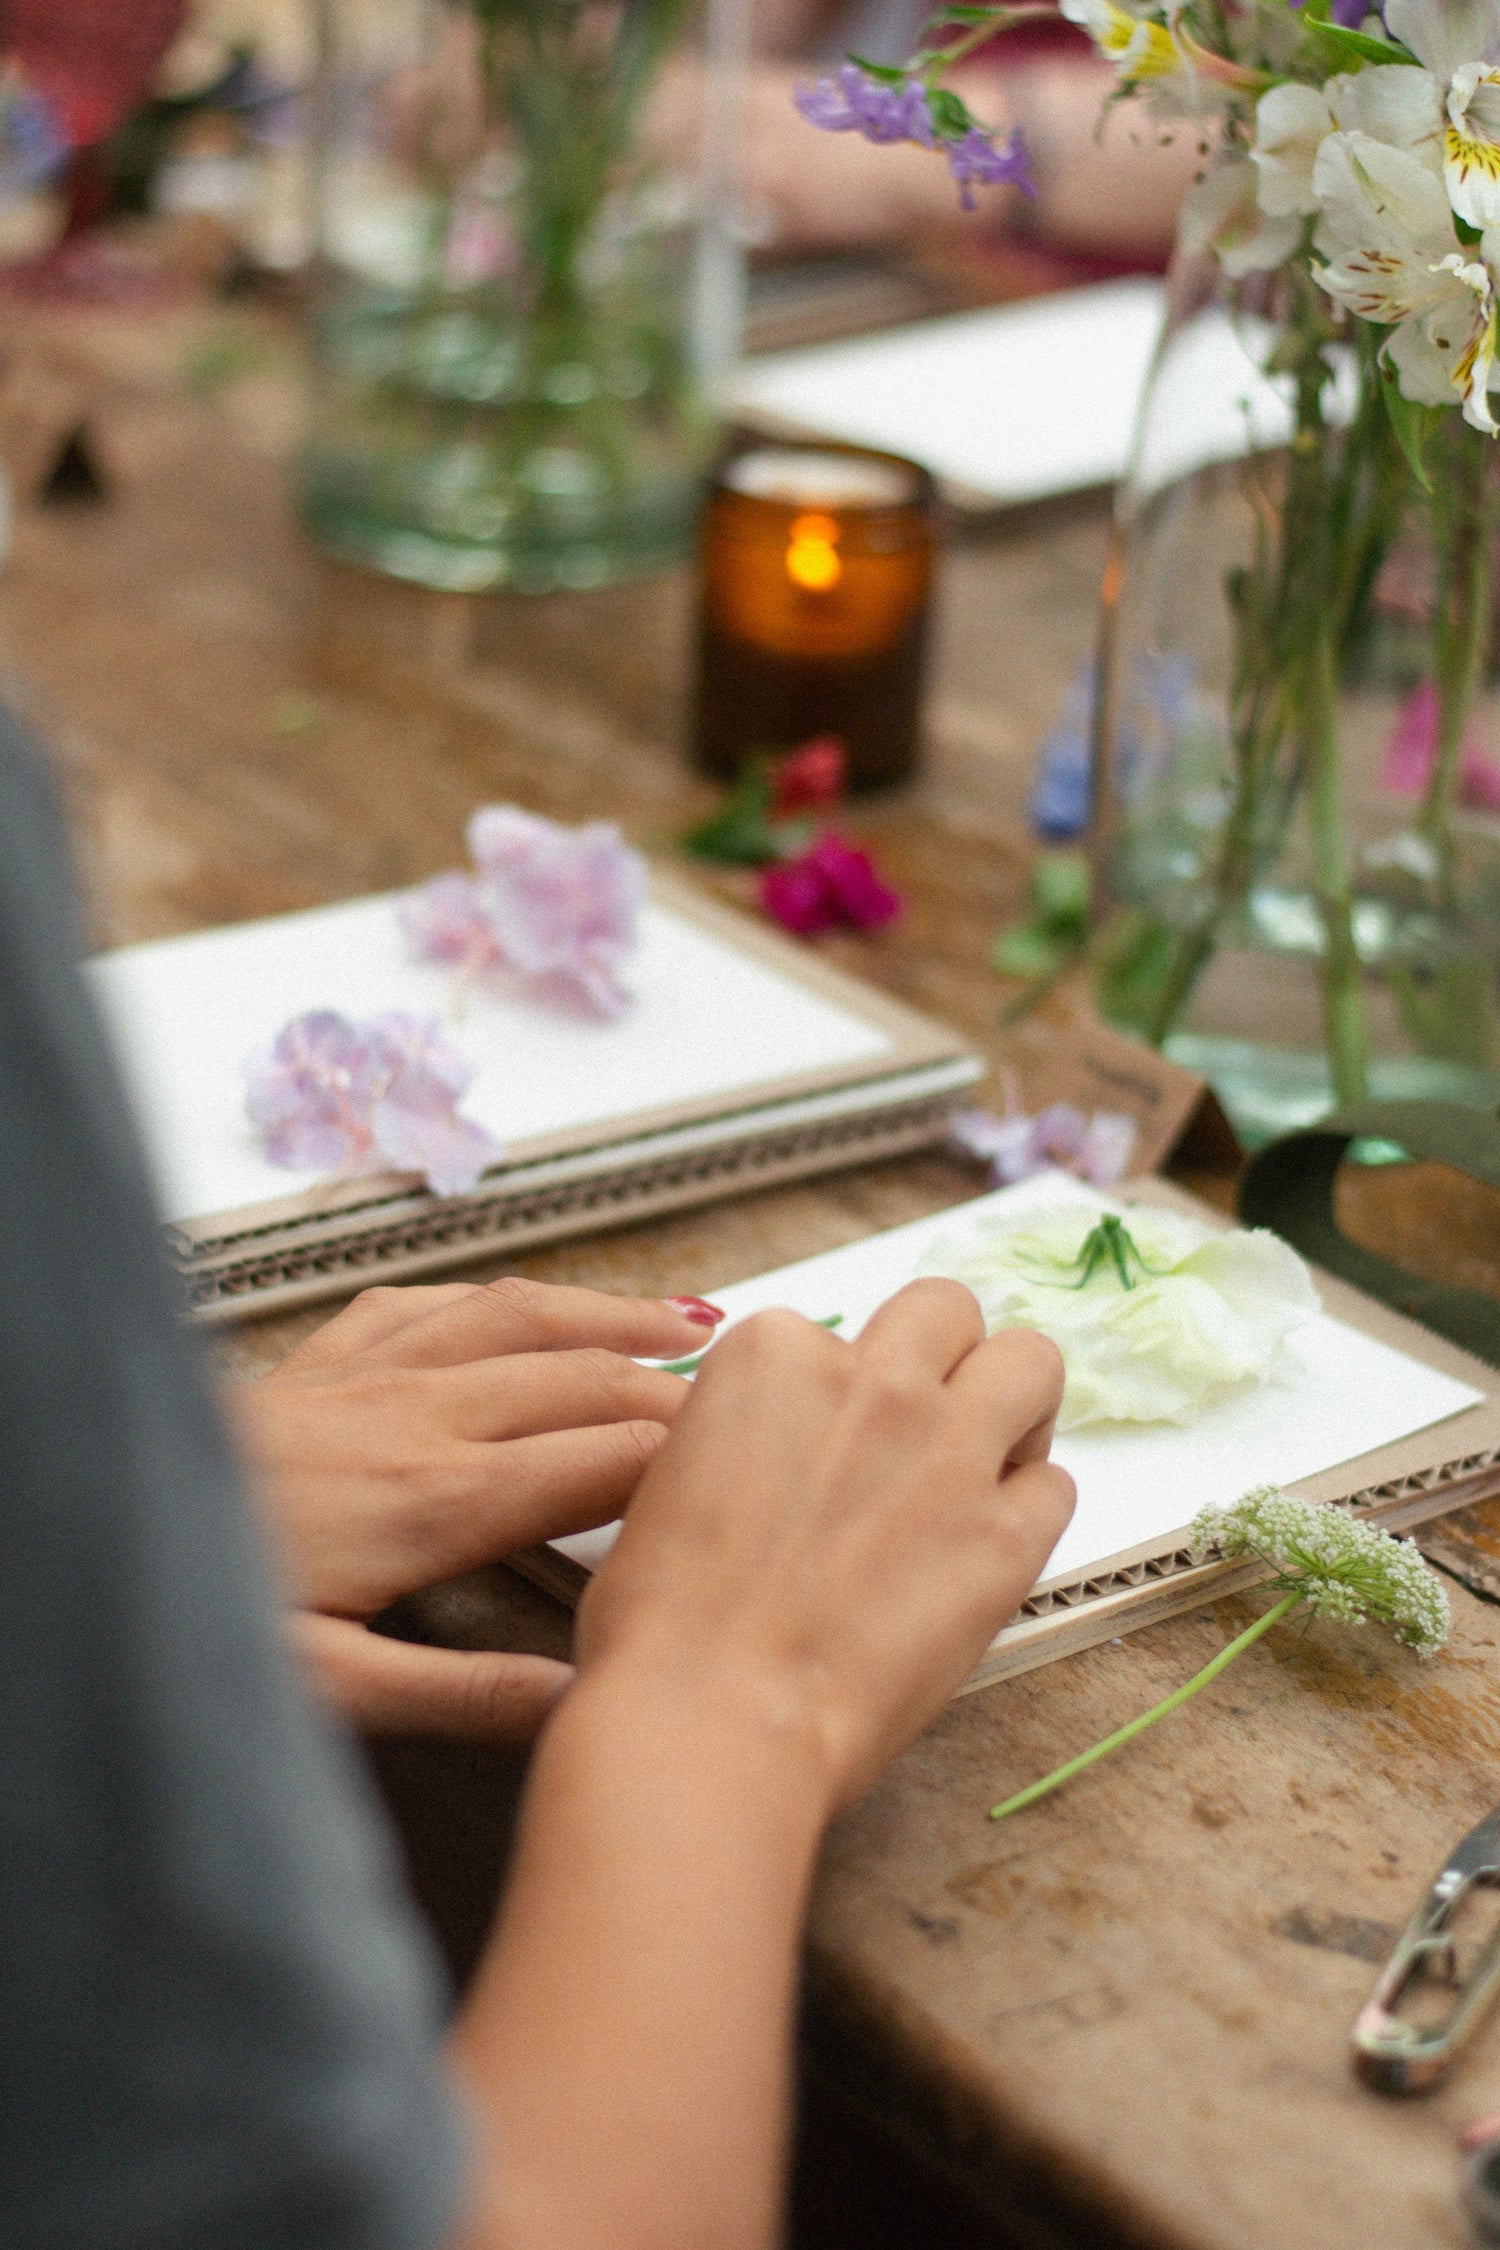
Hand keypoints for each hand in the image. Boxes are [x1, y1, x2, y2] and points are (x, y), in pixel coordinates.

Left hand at [232, 1278, 717, 1740]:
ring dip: (609, 1314)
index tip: (764, 1462)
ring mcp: (363, 1379)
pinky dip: (493, 1295)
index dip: (691, 1456)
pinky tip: (514, 1302)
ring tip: (687, 1317)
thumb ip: (464, 1692)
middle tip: (759, 1391)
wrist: (84, 1531)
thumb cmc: (192, 1616)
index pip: (604, 1459)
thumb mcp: (326, 1691)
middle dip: (678, 1382)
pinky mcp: (313, 1365)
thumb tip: (585, 1704)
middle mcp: (417, 1418)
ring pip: (518, 1318)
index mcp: (437, 1500)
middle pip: (583, 1379)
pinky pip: (424, 1303)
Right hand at [574, 1281, 1072, 1814]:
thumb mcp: (672, 1483)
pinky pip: (1057, 1487)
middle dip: (945, 1357)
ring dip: (1015, 1403)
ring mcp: (947, 1451)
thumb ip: (748, 1437)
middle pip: (947, 1312)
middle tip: (929, 1421)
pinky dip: (1030, 1509)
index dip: (838, 1390)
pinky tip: (988, 1547)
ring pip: (1032, 1363)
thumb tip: (784, 1457)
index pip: (831, 1333)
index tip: (829, 1442)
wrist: (710, 1717)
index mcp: (773, 1356)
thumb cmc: (664, 1625)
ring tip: (989, 1459)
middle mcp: (869, 1379)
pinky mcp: (1004, 1535)